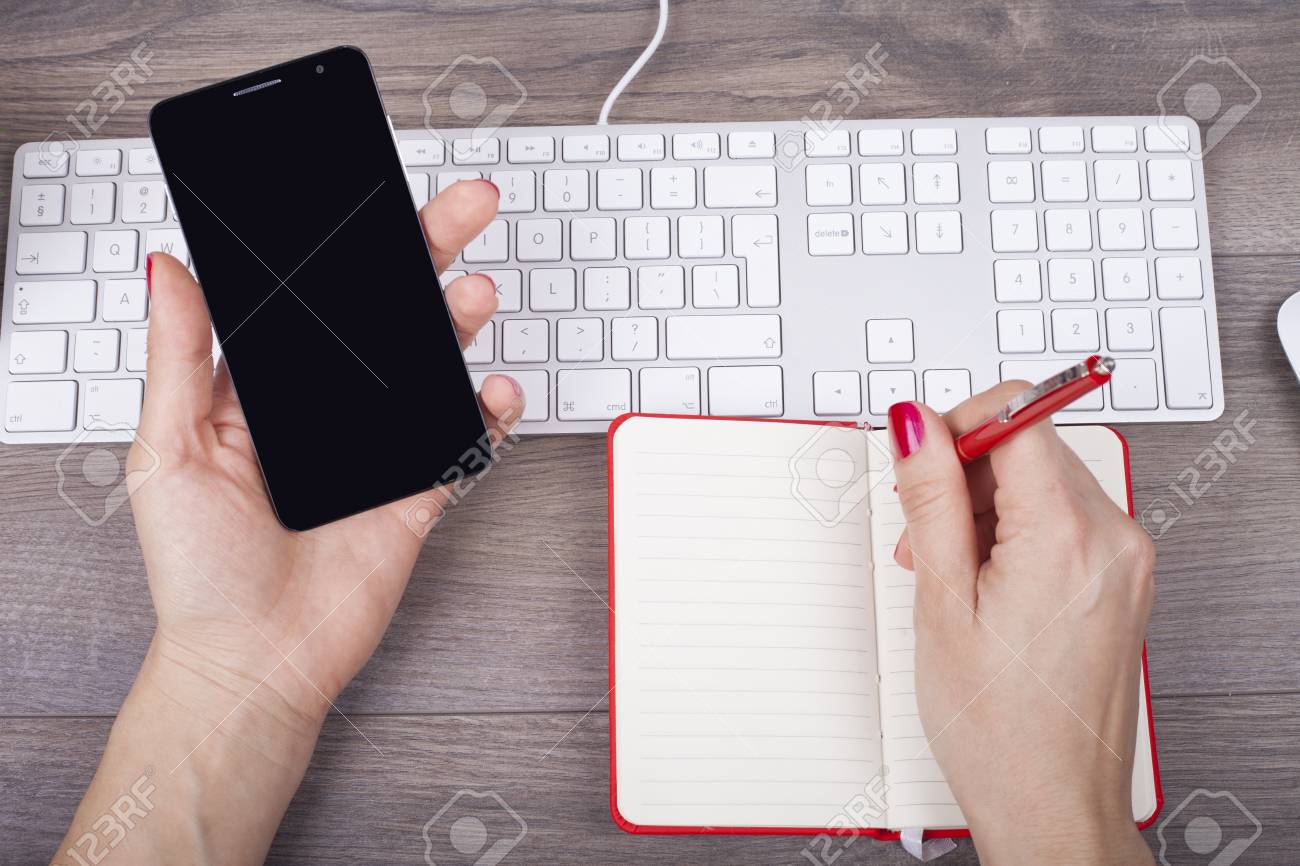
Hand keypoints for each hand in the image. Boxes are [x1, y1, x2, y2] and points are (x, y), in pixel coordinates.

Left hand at [130, 178, 520, 724]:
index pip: (311, 304)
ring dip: (456, 324)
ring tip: (473, 291)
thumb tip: (166, 270)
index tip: (368, 205)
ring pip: (428, 368)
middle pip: (383, 320)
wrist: (254, 662)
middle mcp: (324, 415)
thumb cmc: (198, 572)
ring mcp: (374, 451)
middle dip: (424, 259)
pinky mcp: (413, 492)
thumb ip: (176, 356)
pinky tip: (493, 389)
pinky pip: (460, 441)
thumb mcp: (166, 451)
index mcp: (262, 395)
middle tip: (459, 212)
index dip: (344, 251)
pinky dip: (486, 413)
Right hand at [887, 387, 1155, 865]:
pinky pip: (1063, 521)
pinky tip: (981, 581)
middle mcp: (1113, 538)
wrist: (1051, 804)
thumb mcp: (941, 601)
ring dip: (985, 507)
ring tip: (948, 571)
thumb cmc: (998, 728)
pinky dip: (1015, 533)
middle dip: (964, 475)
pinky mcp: (1124, 580)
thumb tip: (915, 424)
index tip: (920, 459)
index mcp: (1067, 535)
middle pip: (1028, 446)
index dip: (955, 426)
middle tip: (924, 533)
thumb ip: (930, 497)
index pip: (1017, 414)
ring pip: (1042, 482)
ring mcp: (1126, 561)